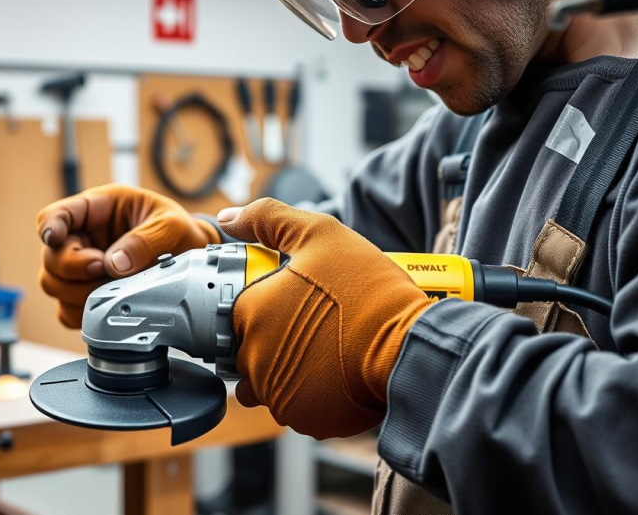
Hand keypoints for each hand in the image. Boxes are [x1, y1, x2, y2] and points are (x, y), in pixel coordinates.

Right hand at [36, 184, 219, 327]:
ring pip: (53, 285)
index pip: (56, 215)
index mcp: (96, 210)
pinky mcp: (87, 296)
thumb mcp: (170, 225)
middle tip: (103, 268)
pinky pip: (67, 311)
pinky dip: (81, 313)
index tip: (54, 238)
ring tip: (113, 287)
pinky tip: (107, 305)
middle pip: (51, 257)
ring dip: (78, 292)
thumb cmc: (176, 231)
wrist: (191, 256)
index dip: (50, 227)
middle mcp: (83, 239)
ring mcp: (82, 270)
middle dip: (73, 268)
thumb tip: (114, 264)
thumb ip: (144, 240)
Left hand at [218, 198, 431, 438]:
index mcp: (249, 313)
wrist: (410, 346)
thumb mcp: (319, 233)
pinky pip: (293, 405)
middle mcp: (253, 359)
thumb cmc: (367, 289)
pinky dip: (307, 393)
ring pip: (266, 381)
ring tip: (323, 347)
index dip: (257, 304)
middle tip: (309, 322)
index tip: (283, 300)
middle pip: (246, 349)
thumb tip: (227, 219)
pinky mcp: (303, 419)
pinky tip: (332, 371)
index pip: (231, 312)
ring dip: (285, 366)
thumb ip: (267, 219)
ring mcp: (276, 393)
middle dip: (270, 337)